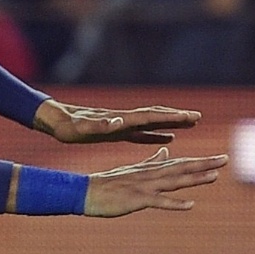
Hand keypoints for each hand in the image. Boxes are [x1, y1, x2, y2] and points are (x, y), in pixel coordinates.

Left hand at [34, 98, 201, 145]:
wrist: (56, 120)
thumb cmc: (68, 126)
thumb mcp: (82, 128)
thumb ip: (100, 125)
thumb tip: (117, 122)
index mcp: (120, 120)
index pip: (150, 116)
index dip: (171, 117)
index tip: (191, 116)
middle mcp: (124, 119)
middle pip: (155, 116)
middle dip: (177, 116)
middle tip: (198, 117)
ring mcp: (121, 124)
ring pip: (152, 123)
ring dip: (171, 123)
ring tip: (191, 124)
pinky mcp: (116, 131)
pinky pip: (141, 133)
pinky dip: (155, 134)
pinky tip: (167, 138)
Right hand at [82, 148, 227, 216]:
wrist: (85, 191)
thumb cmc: (107, 183)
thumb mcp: (131, 170)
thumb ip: (150, 162)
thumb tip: (166, 151)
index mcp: (150, 170)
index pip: (180, 163)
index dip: (201, 161)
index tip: (220, 157)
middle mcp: (150, 175)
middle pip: (181, 169)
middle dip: (204, 164)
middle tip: (225, 159)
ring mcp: (144, 187)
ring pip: (173, 181)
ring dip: (194, 179)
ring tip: (215, 176)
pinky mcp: (136, 199)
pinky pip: (158, 201)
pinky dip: (174, 203)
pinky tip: (190, 205)